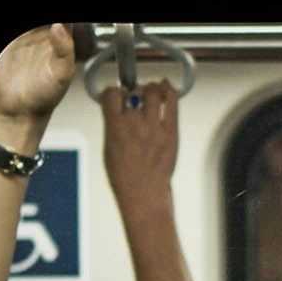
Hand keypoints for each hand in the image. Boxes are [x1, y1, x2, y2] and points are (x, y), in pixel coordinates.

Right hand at [0, 24, 76, 145]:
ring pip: (29, 22)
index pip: (65, 20)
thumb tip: (58, 26)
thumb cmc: (45, 95)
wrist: (18, 110)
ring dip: (29, 25)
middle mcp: (42, 32)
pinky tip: (18, 36)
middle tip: (37, 29)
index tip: (55, 23)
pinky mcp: (8, 40)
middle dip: (43, 13)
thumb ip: (65, 50)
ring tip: (26, 32)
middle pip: (44, 19)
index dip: (62, 20)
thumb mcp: (62, 75)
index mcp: (62, 37)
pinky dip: (15, 33)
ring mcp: (24, 34)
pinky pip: (12, 31)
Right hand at [100, 76, 180, 205]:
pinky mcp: (171, 132)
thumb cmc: (125, 176)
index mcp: (114, 127)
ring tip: (151, 94)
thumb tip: (116, 107)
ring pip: (153, 92)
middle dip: (133, 92)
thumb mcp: (109, 147)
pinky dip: (169, 90)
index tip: (116, 96)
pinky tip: (166, 87)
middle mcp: (134, 124)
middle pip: (134, 91)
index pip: (111, 94)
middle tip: (136, 99)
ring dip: (151, 89)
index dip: (113, 92)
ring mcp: (154, 127)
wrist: (144, 193)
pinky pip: (172, 102)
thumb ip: (112, 124)